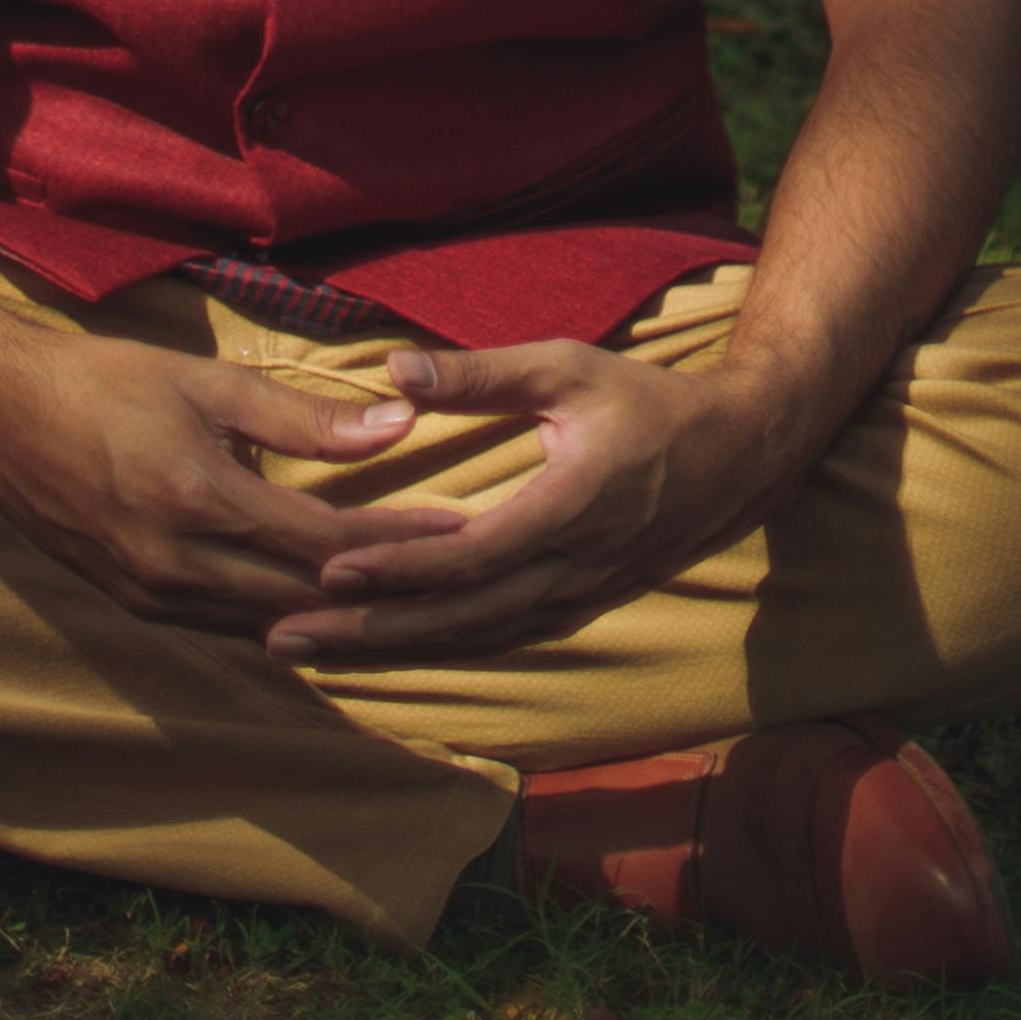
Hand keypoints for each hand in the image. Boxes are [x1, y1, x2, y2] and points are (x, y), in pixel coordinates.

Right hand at [0, 311, 422, 640]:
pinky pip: (226, 625)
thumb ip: (300, 416)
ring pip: (267, 623)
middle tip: (450, 576)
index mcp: (200, 504)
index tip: (455, 530)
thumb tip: (393, 428)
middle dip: (381, 589)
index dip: (396, 542)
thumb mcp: (204, 383)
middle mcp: (178, 568)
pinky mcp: (135, 604)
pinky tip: (317, 605)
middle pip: (305, 597)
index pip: (325, 544)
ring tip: (401, 598)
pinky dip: (279, 616)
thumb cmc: (102, 381)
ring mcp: (153, 596)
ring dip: (334, 614)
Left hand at [258, 332, 800, 671]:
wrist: (736, 457)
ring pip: (471, 640)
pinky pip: (496, 638)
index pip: (469, 557)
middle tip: (284, 638)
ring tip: (313, 651)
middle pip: (456, 619)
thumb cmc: (649, 402)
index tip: (327, 571)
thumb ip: (481, 374)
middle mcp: (569, 571)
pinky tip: (387, 649)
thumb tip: (394, 372)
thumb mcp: (568, 368)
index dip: (397, 570)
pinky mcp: (575, 607)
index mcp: (567, 510)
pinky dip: (437, 647)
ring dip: (391, 649)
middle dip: (366, 634)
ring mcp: (574, 599)